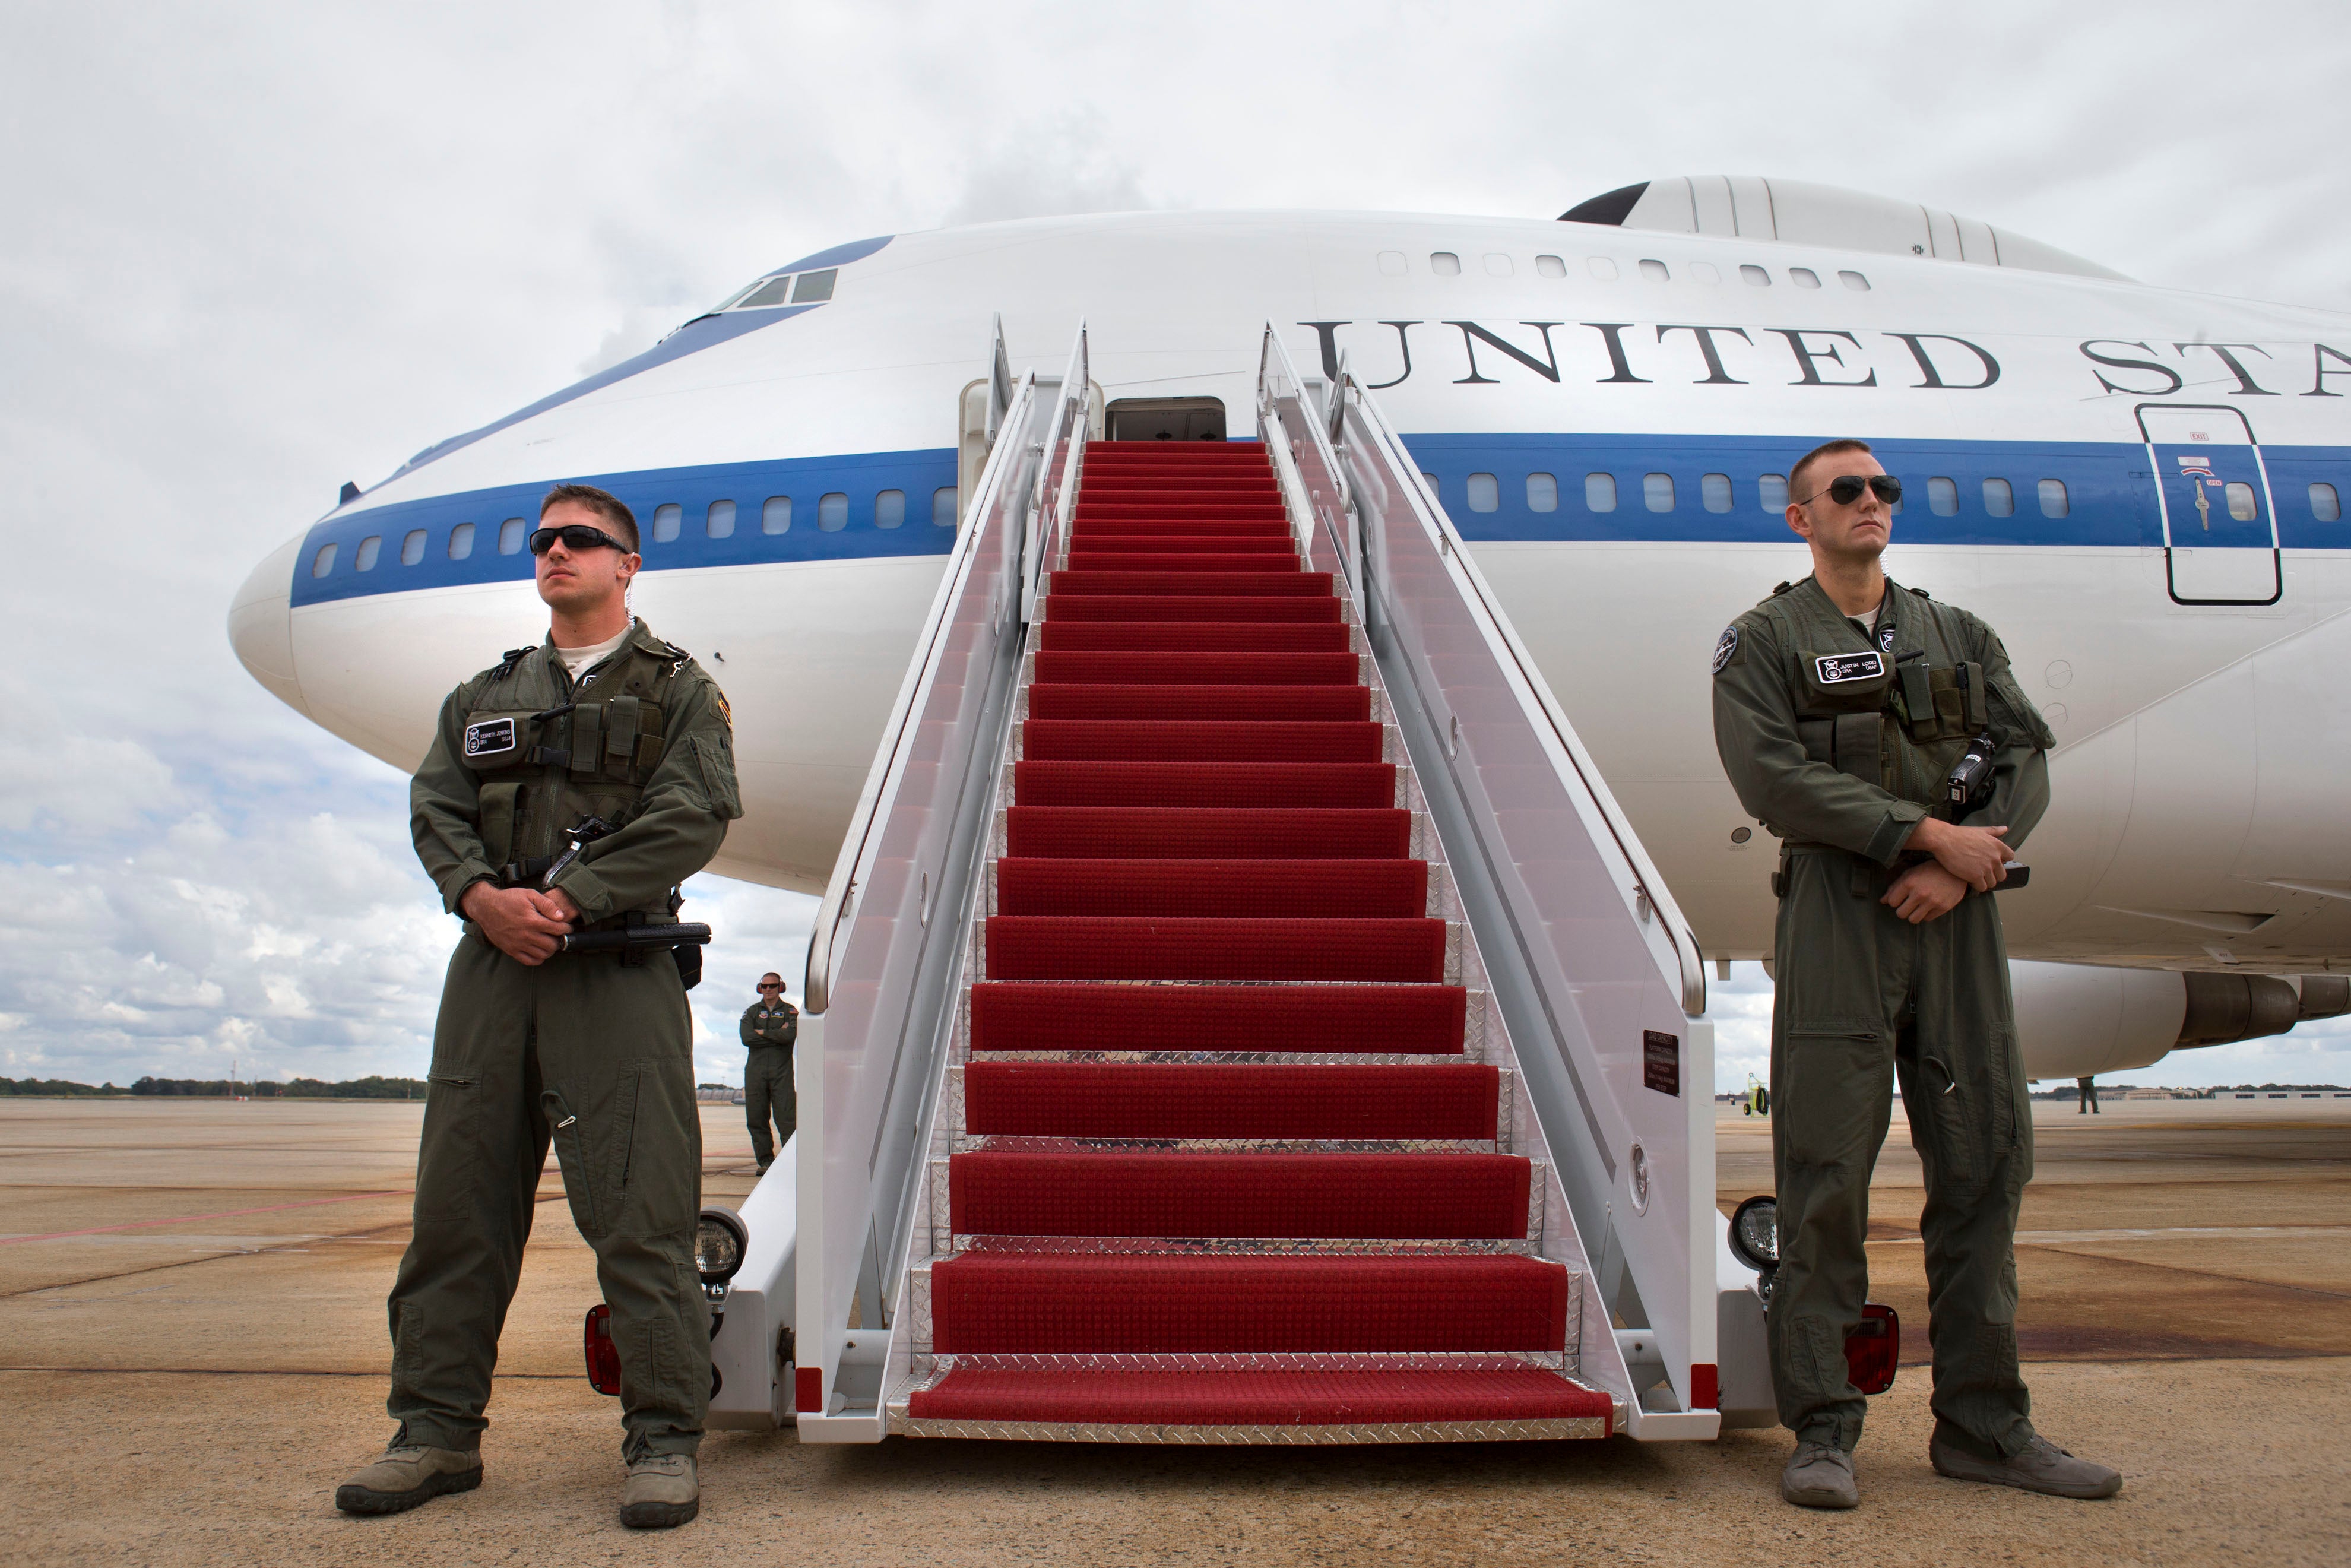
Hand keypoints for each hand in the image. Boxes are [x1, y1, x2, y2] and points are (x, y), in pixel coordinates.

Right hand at [460, 882, 576, 964]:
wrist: (486, 907)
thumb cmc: (509, 899)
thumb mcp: (529, 894)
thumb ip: (547, 904)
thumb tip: (561, 916)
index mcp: (532, 921)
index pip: (558, 929)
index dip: (567, 928)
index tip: (567, 926)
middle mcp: (526, 935)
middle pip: (553, 945)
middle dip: (559, 940)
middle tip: (558, 935)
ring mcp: (518, 944)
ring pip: (543, 955)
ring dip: (550, 949)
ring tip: (549, 941)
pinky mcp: (511, 950)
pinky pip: (529, 961)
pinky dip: (538, 958)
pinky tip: (539, 950)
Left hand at [1883, 862, 1968, 923]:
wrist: (1955, 871)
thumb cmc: (1928, 871)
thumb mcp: (1910, 873)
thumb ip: (1895, 887)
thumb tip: (1882, 901)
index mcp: (1909, 882)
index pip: (1892, 902)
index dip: (1894, 901)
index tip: (1900, 898)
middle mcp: (1920, 893)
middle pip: (1901, 914)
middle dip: (1902, 910)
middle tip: (1908, 904)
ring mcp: (1932, 901)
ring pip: (1913, 920)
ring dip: (1913, 914)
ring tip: (1917, 907)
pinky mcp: (1943, 907)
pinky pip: (1927, 919)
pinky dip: (1926, 914)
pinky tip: (1929, 905)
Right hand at [1908, 817, 2013, 892]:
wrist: (1944, 839)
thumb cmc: (1959, 834)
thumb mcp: (1979, 830)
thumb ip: (1994, 831)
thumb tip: (2005, 828)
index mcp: (1997, 846)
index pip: (2010, 857)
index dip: (2001, 860)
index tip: (1991, 861)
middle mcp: (1995, 857)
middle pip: (2002, 874)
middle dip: (1993, 875)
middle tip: (1981, 872)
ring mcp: (1986, 868)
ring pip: (1992, 883)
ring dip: (1984, 881)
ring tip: (1974, 877)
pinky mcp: (1976, 876)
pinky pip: (1982, 887)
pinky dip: (1976, 886)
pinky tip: (1968, 880)